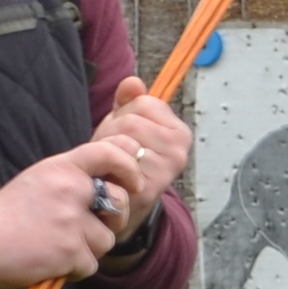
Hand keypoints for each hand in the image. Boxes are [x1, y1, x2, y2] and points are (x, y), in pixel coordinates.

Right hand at [0, 146, 121, 287]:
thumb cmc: (4, 215)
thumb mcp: (37, 182)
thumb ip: (69, 180)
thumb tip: (104, 190)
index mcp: (61, 168)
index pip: (108, 152)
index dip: (129, 166)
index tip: (134, 183)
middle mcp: (70, 189)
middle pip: (120, 202)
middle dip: (113, 220)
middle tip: (90, 229)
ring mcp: (72, 220)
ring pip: (106, 239)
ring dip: (88, 250)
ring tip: (60, 249)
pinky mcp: (70, 250)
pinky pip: (90, 265)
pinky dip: (75, 270)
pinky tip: (53, 264)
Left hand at [76, 75, 194, 230]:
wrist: (119, 207)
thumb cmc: (123, 163)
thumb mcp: (126, 127)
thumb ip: (129, 102)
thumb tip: (132, 82)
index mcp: (179, 132)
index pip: (145, 102)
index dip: (124, 114)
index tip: (124, 134)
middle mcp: (179, 150)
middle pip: (132, 120)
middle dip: (113, 133)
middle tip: (114, 152)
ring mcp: (166, 169)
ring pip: (124, 139)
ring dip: (108, 150)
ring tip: (112, 163)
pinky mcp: (149, 186)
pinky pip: (120, 159)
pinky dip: (108, 166)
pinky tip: (111, 176)